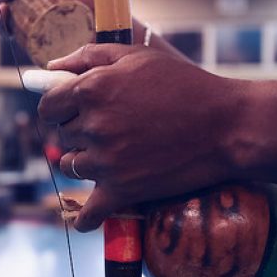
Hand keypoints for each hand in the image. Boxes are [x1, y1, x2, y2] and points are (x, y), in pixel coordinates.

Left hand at [40, 44, 248, 231]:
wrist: (228, 126)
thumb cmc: (184, 85)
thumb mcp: (136, 56)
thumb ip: (89, 56)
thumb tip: (51, 69)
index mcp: (91, 90)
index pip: (48, 107)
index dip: (58, 108)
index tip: (70, 111)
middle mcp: (93, 125)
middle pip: (61, 136)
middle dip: (78, 132)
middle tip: (107, 128)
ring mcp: (106, 161)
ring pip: (72, 166)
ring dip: (85, 162)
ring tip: (111, 154)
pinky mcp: (122, 190)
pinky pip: (89, 212)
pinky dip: (85, 218)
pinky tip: (84, 220)